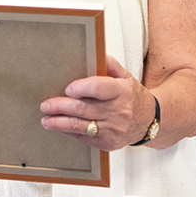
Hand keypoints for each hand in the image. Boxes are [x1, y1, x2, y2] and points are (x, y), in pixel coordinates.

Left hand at [39, 56, 153, 150]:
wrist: (149, 122)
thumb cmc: (133, 98)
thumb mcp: (126, 77)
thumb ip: (110, 65)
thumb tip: (96, 53)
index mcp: (122, 91)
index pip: (99, 88)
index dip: (82, 88)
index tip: (68, 89)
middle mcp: (118, 111)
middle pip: (84, 108)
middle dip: (61, 107)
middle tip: (46, 105)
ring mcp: (113, 129)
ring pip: (81, 126)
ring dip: (60, 123)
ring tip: (46, 119)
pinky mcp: (108, 143)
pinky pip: (84, 137)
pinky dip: (69, 132)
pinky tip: (59, 127)